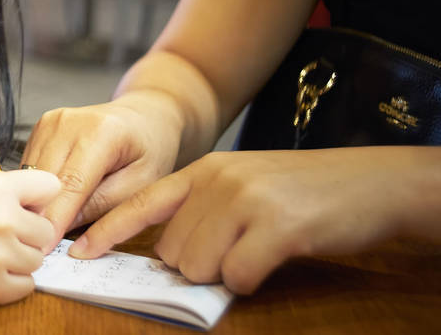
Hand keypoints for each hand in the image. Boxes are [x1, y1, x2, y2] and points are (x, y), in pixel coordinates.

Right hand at [0, 169, 58, 303]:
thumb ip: (14, 189)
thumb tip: (45, 205)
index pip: (52, 187)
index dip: (38, 197)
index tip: (26, 205)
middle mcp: (2, 220)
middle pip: (47, 231)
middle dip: (29, 232)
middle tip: (5, 232)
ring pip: (37, 260)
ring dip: (21, 257)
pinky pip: (27, 285)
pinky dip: (14, 280)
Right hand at [20, 91, 183, 248]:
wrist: (144, 115)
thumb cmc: (149, 150)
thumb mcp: (142, 184)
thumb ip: (104, 205)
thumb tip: (63, 228)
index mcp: (101, 132)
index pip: (71, 184)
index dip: (56, 219)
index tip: (44, 248)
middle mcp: (69, 121)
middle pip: (44, 178)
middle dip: (41, 213)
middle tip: (40, 246)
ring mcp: (51, 121)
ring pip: (30, 173)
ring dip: (34, 200)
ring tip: (44, 225)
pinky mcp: (41, 126)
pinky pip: (29, 165)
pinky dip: (35, 186)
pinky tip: (48, 200)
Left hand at [68, 148, 422, 293]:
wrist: (370, 182)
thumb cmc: (303, 190)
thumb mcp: (243, 183)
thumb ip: (203, 207)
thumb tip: (168, 254)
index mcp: (203, 170)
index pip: (141, 203)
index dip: (107, 231)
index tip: (79, 253)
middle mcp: (216, 180)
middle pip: (172, 251)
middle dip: (197, 265)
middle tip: (236, 250)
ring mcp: (244, 201)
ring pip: (198, 266)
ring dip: (224, 273)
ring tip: (256, 249)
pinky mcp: (274, 227)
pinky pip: (237, 276)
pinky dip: (251, 279)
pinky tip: (273, 256)